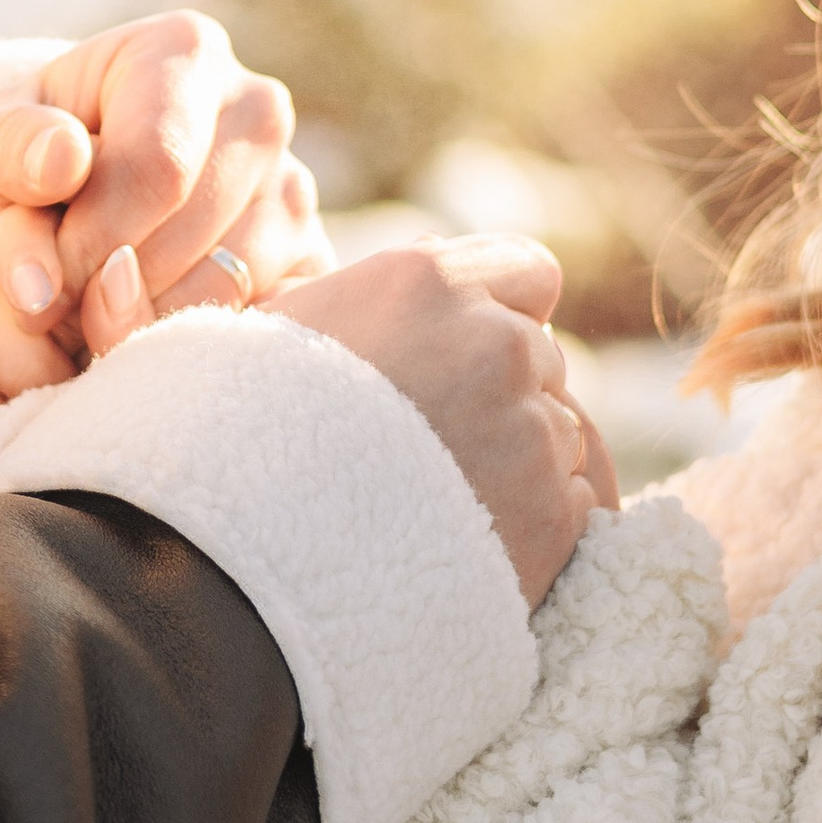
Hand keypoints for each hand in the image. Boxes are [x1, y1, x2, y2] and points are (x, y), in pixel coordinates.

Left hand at [0, 12, 332, 450]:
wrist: (53, 205)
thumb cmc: (19, 163)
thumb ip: (8, 149)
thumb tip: (63, 161)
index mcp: (184, 53)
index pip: (158, 167)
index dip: (90, 240)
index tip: (40, 275)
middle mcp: (257, 110)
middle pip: (194, 233)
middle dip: (110, 289)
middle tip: (58, 303)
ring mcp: (293, 189)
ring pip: (228, 288)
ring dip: (144, 323)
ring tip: (91, 310)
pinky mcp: (308, 262)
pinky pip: (262, 328)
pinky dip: (189, 347)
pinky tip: (140, 332)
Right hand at [272, 234, 614, 604]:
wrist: (245, 568)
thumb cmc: (243, 439)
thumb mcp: (289, 328)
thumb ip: (374, 287)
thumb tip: (432, 254)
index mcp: (430, 284)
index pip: (531, 271)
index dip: (502, 310)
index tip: (466, 353)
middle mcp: (496, 344)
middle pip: (543, 358)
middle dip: (502, 392)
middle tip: (432, 445)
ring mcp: (531, 432)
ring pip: (562, 432)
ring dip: (521, 459)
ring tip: (438, 502)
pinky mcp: (553, 517)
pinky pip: (578, 502)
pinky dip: (539, 522)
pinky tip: (468, 541)